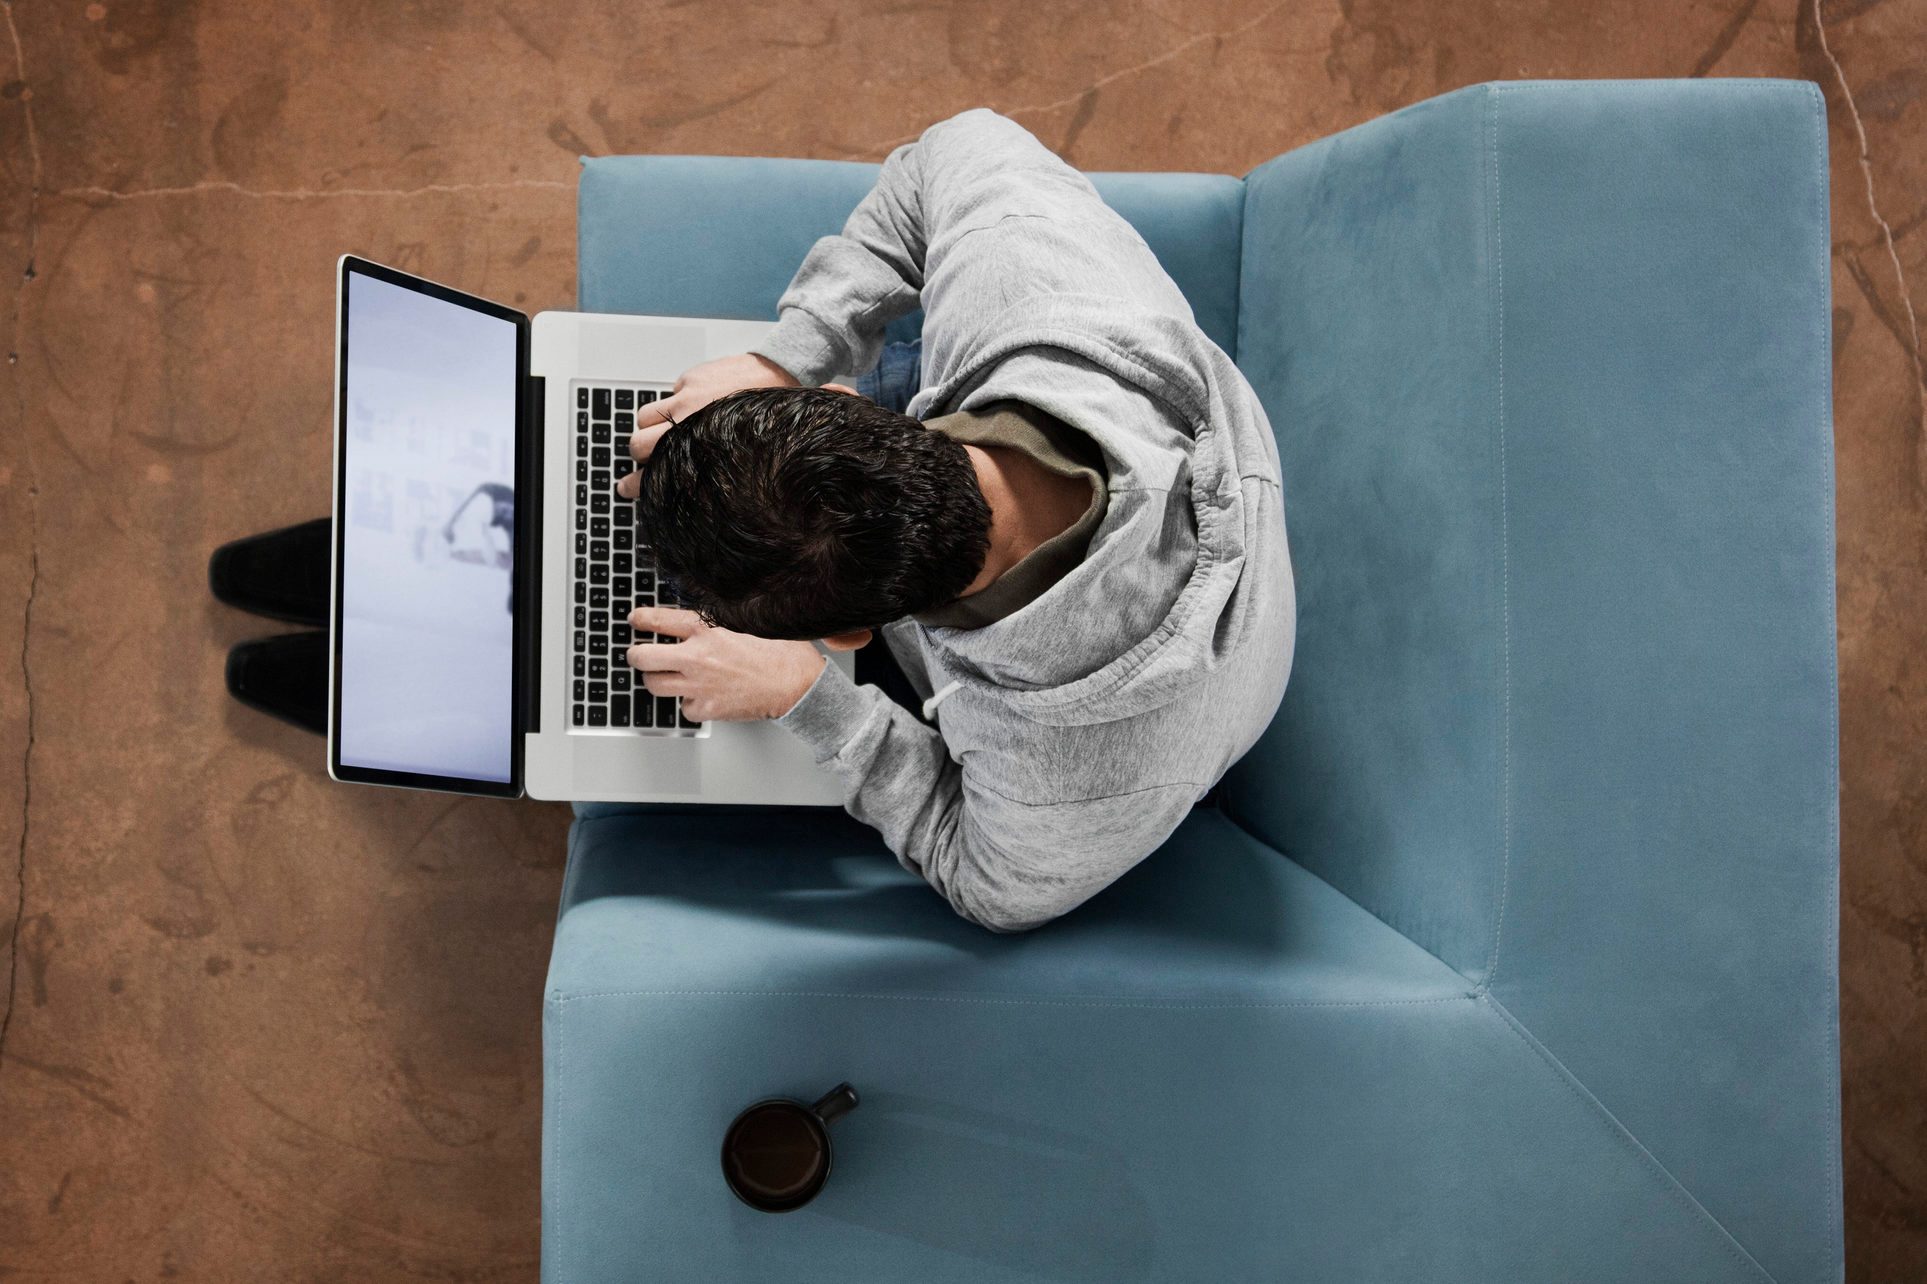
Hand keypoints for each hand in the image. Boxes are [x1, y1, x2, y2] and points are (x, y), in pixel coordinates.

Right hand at [617, 353, 798, 497]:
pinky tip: (696, 404)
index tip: (627, 487)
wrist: (781, 372)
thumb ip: (715, 466)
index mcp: (701, 448)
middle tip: (648, 455)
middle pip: (638, 443)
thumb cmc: (769, 418)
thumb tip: (701, 488)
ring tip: (665, 428)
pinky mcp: (690, 377)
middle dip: (639, 451)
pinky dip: (677, 400)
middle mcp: (688, 423)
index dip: (637, 483)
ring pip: (644, 416)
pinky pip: (671, 392)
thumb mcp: (743, 454)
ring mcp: (686, 398)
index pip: (657, 472)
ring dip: (650, 424)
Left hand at [625, 606, 825, 721]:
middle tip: (638, 654)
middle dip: (636, 655)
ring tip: (664, 676)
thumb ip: (717, 621)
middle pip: (642, 657)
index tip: (635, 620)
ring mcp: (699, 685)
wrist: (797, 685)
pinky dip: (688, 703)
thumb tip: (694, 619)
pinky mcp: (707, 709)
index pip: (657, 620)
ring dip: (655, 680)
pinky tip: (700, 695)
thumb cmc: (780, 653)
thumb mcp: (748, 621)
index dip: (640, 619)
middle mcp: (697, 657)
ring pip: (654, 685)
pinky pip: (682, 707)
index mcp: (707, 629)